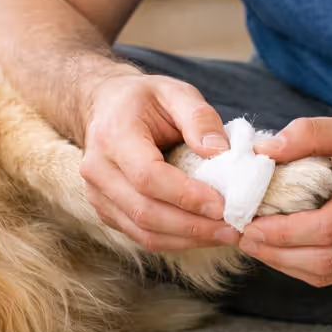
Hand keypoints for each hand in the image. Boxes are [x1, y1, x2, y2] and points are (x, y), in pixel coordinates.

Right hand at [79, 73, 241, 251]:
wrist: (106, 106)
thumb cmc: (144, 99)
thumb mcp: (175, 92)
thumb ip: (200, 118)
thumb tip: (221, 153)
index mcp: (113, 135)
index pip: (148, 176)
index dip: (186, 195)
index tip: (223, 203)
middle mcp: (98, 170)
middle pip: (145, 211)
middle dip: (193, 225)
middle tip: (234, 227)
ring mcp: (98, 195)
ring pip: (144, 232)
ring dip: (188, 238)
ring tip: (225, 233)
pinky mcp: (106, 211)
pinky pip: (142, 236)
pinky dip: (176, 240)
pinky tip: (204, 233)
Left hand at [239, 115, 331, 286]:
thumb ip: (311, 133)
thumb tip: (265, 150)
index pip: (325, 227)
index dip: (281, 232)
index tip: (247, 223)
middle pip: (324, 259)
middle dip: (275, 253)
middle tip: (241, 237)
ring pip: (329, 274)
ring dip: (286, 264)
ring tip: (256, 244)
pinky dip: (307, 266)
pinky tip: (286, 249)